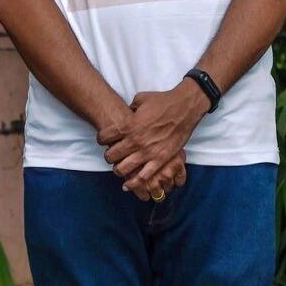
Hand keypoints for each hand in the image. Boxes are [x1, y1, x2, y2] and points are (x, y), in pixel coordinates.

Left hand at [99, 79, 208, 193]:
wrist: (184, 108)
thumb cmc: (162, 101)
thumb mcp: (140, 100)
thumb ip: (130, 107)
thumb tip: (126, 111)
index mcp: (128, 125)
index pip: (104, 137)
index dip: (101, 138)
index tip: (103, 140)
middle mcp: (135, 140)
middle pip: (111, 155)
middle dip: (108, 156)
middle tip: (111, 156)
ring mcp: (147, 152)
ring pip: (123, 168)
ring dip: (118, 170)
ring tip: (118, 169)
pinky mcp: (160, 159)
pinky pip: (144, 176)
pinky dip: (134, 183)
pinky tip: (127, 185)